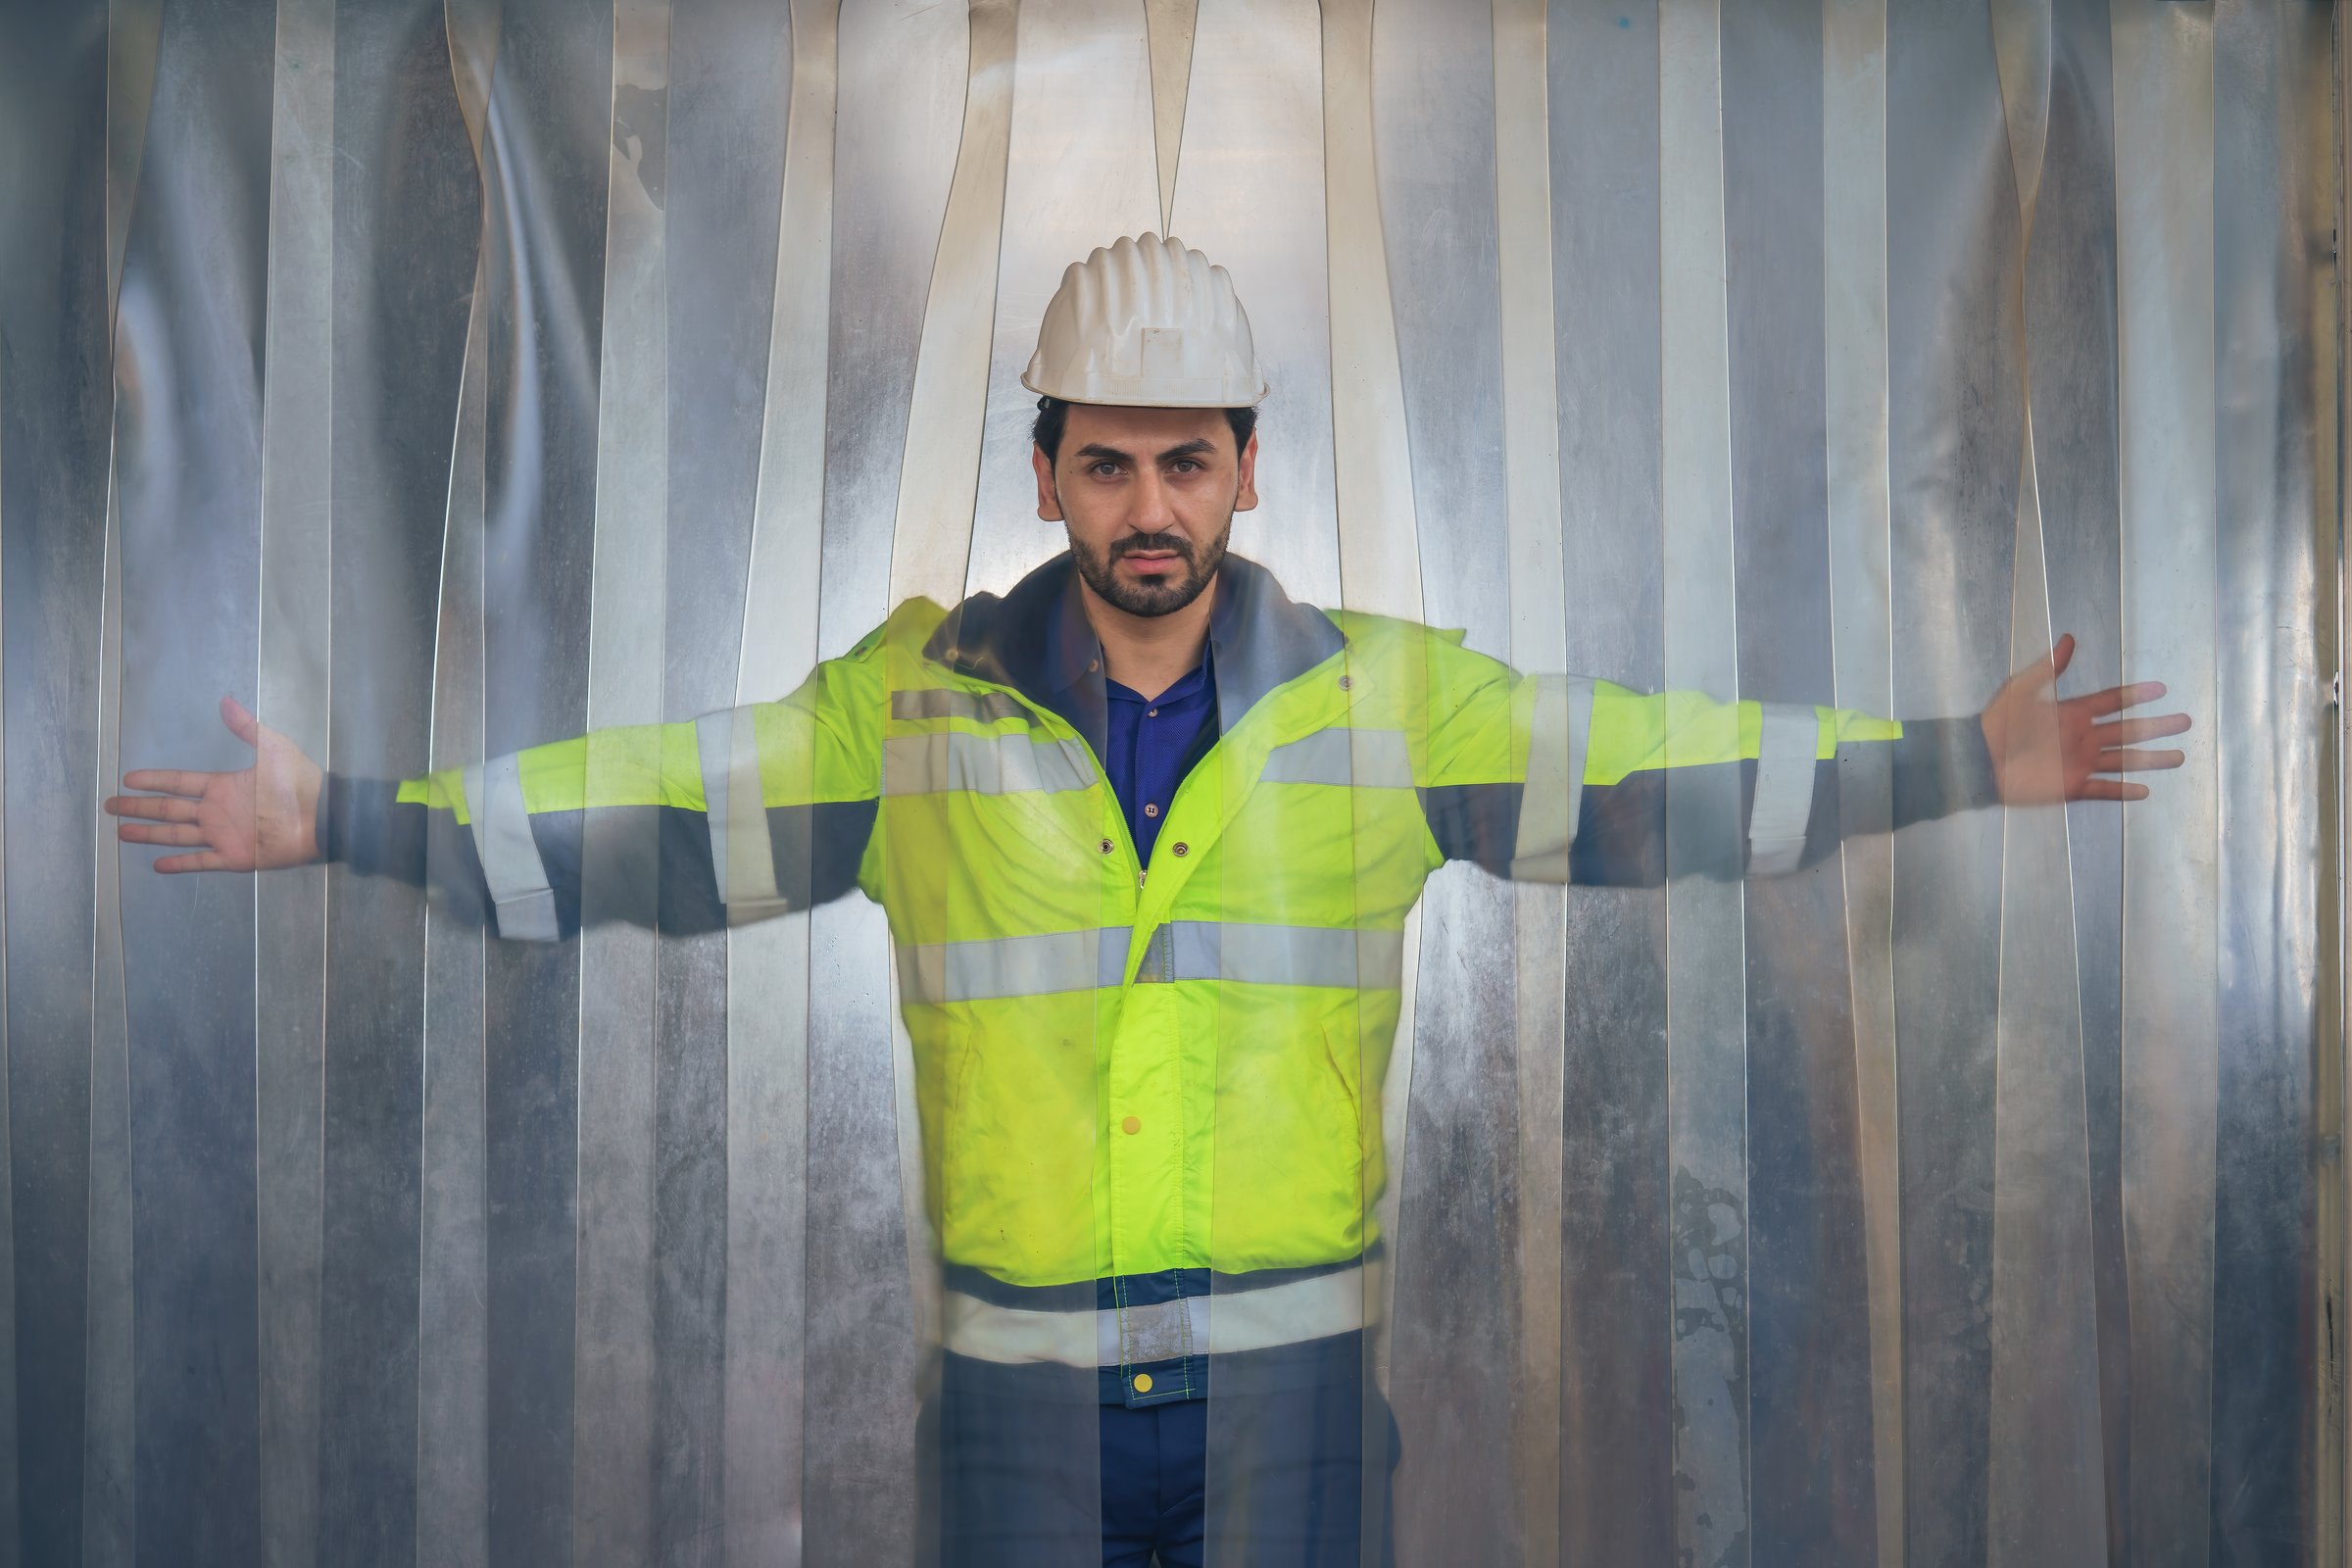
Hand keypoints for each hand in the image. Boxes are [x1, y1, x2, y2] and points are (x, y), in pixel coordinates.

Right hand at [104, 696, 324, 871]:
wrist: (324, 816)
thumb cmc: (300, 781)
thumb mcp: (272, 747)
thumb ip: (246, 727)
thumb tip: (225, 700)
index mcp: (222, 786)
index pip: (178, 782)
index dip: (153, 780)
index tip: (128, 778)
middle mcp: (216, 811)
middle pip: (168, 809)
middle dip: (139, 808)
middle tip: (110, 806)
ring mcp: (223, 834)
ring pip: (176, 835)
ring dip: (149, 834)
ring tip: (121, 832)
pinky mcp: (234, 857)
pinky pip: (200, 861)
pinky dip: (179, 864)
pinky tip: (156, 864)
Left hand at [1979, 634, 2189, 805]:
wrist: (1980, 761)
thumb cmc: (1998, 723)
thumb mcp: (2022, 689)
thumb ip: (2049, 668)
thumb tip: (2069, 638)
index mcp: (2073, 713)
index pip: (2112, 701)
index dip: (2136, 696)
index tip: (2162, 689)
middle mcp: (2082, 737)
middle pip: (2128, 731)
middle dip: (2157, 727)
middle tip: (2185, 722)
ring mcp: (2079, 763)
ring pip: (2124, 761)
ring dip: (2151, 759)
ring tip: (2179, 757)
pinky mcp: (2072, 786)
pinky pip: (2103, 790)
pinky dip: (2123, 791)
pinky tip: (2145, 790)